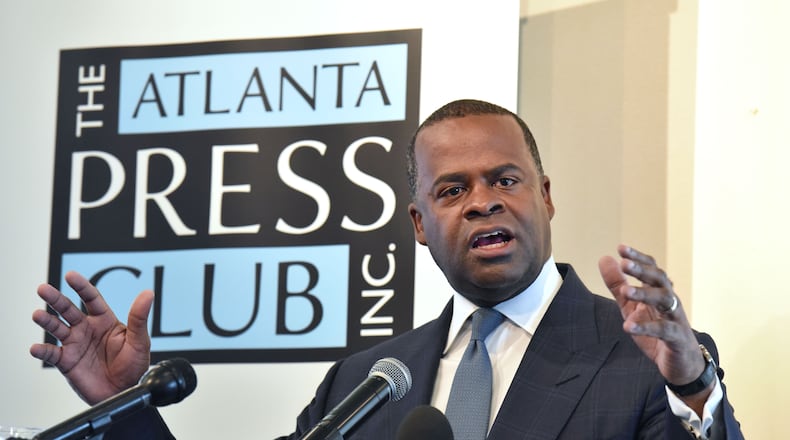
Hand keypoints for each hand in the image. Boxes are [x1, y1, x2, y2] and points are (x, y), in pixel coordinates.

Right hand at [30, 271, 153, 404]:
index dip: (81, 287)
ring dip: (46, 321)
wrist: (125, 392)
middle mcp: (87, 329)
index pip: (91, 299)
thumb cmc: (134, 366)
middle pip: (68, 309)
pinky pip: (52, 354)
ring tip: (37, 315)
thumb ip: (139, 317)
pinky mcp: (67, 362)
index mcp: (105, 320)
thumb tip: (148, 293)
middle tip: (43, 289)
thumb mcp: (139, 340)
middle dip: (56, 299)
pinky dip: (42, 351)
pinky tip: (36, 348)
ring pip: (57, 328)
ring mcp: (75, 344)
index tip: (71, 276)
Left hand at [598, 245, 711, 406]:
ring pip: (665, 300)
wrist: (682, 364)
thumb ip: (618, 285)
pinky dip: (646, 327)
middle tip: (624, 263)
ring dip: (645, 294)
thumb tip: (604, 258)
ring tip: (626, 291)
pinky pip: (664, 330)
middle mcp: (670, 301)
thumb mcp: (632, 306)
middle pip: (660, 279)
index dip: (638, 258)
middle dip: (642, 270)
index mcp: (658, 291)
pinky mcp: (677, 338)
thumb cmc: (657, 331)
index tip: (621, 248)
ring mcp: (676, 318)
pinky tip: (628, 326)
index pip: (652, 268)